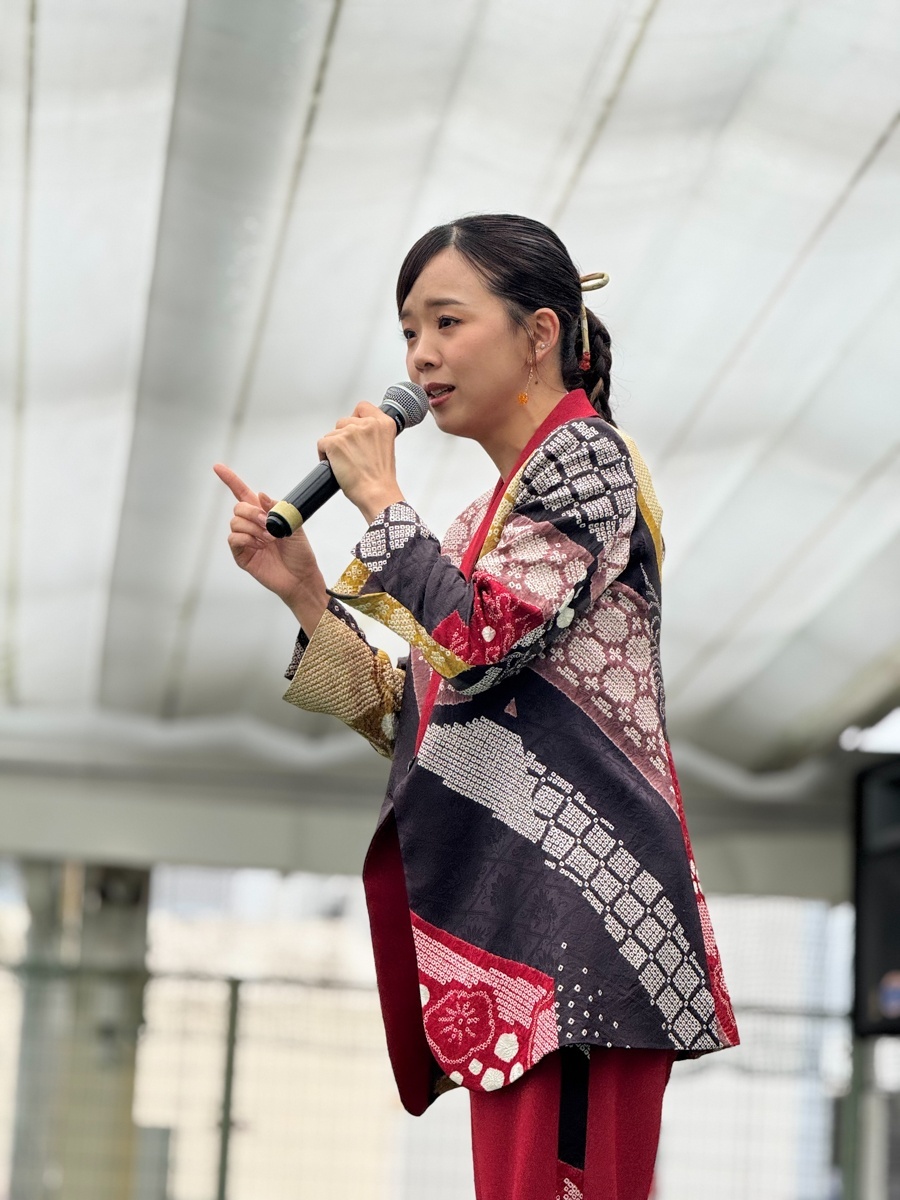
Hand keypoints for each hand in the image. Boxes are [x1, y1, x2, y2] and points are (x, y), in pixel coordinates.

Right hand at [213, 463, 327, 632]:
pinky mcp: (242, 555)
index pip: (242, 494)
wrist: (301, 576)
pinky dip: (246, 539)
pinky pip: (234, 539)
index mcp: (264, 515)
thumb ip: (278, 509)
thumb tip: (261, 495)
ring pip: (235, 522)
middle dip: (252, 512)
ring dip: (253, 528)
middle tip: (269, 524)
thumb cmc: (300, 552)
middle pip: (238, 507)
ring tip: (269, 539)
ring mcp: (245, 541)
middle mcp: (252, 526)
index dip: (230, 479)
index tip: (218, 467)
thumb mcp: (294, 525)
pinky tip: (259, 545)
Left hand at [317, 402, 404, 522]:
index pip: (363, 408)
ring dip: (334, 447)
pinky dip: (324, 455)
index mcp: (384, 424)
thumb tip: (360, 435)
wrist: (377, 493)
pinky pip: (322, 444)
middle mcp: (367, 424)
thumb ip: (374, 435)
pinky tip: (335, 465)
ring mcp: (350, 432)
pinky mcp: (335, 443)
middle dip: (344, 437)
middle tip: (350, 454)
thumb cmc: (381, 478)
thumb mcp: (386, 448)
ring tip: (344, 462)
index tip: (355, 430)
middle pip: (344, 421)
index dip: (356, 419)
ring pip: (332, 433)